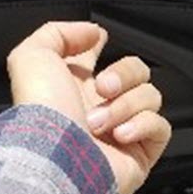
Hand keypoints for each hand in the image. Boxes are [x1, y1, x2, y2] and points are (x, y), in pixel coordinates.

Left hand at [6, 21, 171, 193]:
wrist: (56, 160)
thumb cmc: (40, 113)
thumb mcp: (31, 56)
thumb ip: (58, 32)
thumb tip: (93, 33)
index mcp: (72, 85)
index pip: (91, 58)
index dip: (98, 44)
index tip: (101, 37)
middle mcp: (97, 107)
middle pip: (135, 71)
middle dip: (124, 72)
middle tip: (104, 87)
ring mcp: (120, 131)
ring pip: (150, 95)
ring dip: (126, 104)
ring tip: (100, 122)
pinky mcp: (139, 154)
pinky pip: (160, 126)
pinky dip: (143, 125)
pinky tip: (120, 134)